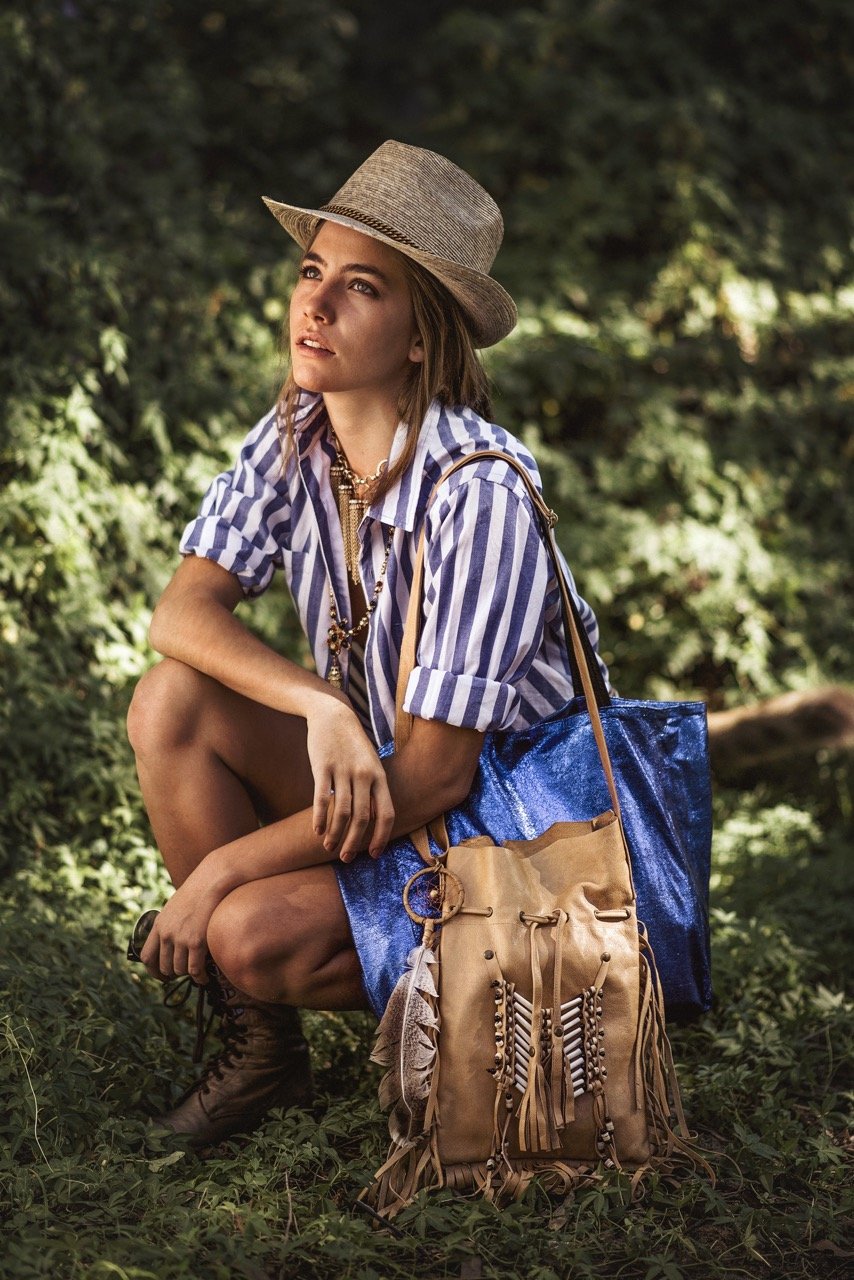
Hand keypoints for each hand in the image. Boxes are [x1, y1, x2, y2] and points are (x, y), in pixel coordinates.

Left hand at [139, 872, 222, 984]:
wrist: (211, 881)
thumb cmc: (198, 891)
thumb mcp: (175, 906)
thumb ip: (170, 923)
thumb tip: (172, 937)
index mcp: (159, 925)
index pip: (147, 957)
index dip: (153, 971)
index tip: (161, 975)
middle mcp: (166, 934)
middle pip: (164, 966)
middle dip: (173, 974)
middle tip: (183, 974)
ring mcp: (180, 938)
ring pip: (179, 970)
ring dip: (187, 974)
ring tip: (196, 973)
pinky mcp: (196, 942)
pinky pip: (194, 970)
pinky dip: (199, 977)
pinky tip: (204, 977)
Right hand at [304, 698, 394, 861]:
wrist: (333, 716)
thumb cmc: (353, 745)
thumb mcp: (370, 764)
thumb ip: (373, 790)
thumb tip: (371, 821)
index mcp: (380, 776)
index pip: (386, 814)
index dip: (381, 837)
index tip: (373, 854)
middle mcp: (364, 775)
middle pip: (362, 819)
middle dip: (354, 843)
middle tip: (346, 858)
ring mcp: (343, 771)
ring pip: (341, 813)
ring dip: (335, 835)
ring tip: (329, 847)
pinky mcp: (323, 768)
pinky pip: (321, 800)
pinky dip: (319, 819)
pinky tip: (317, 831)